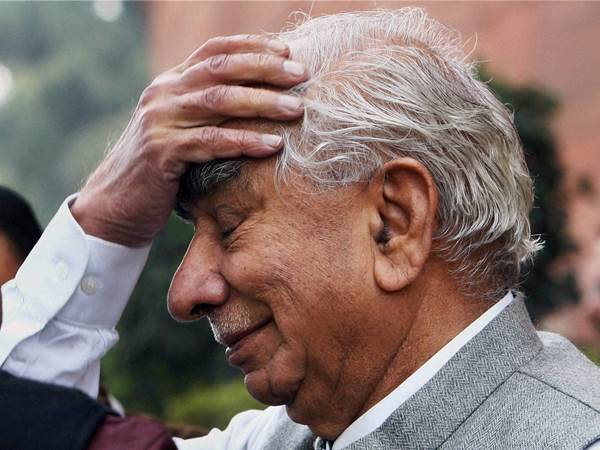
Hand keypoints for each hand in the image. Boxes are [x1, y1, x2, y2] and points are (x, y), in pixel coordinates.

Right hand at [71, 35, 306, 245]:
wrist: (115, 205)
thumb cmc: (161, 169)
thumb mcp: (181, 129)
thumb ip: (207, 110)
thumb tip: (258, 100)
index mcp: (170, 83)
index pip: (213, 51)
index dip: (252, 46)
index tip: (288, 50)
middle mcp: (163, 94)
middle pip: (220, 69)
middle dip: (265, 68)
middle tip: (302, 74)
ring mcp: (159, 121)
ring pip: (218, 101)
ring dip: (262, 103)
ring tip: (297, 109)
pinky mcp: (161, 152)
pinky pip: (210, 141)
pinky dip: (244, 142)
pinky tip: (272, 146)